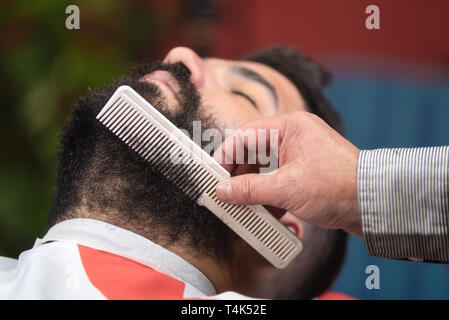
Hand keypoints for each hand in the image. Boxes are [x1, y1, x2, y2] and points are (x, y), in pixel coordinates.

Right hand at [213, 111, 361, 235]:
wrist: (375, 204)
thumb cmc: (337, 187)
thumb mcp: (286, 188)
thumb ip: (249, 189)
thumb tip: (222, 191)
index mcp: (289, 127)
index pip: (245, 137)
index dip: (225, 156)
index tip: (213, 176)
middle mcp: (293, 136)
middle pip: (253, 152)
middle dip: (238, 175)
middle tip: (225, 193)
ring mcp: (300, 154)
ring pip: (264, 167)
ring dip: (252, 187)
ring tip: (242, 205)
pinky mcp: (306, 172)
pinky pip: (278, 178)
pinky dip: (268, 193)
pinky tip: (263, 210)